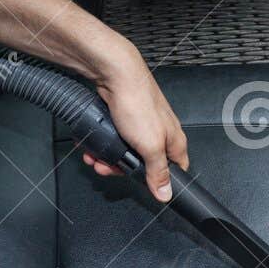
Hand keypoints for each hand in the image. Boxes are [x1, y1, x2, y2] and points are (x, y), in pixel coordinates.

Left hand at [82, 49, 189, 201]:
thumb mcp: (150, 145)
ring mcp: (141, 126)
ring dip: (107, 159)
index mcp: (174, 142)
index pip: (176, 170)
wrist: (115, 74)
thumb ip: (158, 171)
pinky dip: (102, 145)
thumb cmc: (137, 103)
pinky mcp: (124, 119)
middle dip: (121, 169)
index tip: (143, 185)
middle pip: (144, 164)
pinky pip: (114, 140)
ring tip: (94, 157)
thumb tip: (166, 193)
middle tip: (106, 168)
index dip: (160, 181)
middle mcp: (160, 134)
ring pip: (125, 153)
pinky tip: (92, 146)